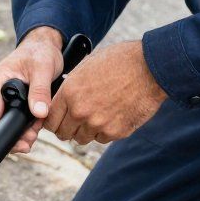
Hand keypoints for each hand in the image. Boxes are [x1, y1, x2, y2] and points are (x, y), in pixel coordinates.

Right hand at [0, 26, 63, 153]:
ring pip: (4, 123)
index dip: (2, 134)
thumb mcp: (43, 69)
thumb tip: (39, 113)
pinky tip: (35, 123)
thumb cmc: (39, 54)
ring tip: (37, 128)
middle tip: (34, 138)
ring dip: (21, 130)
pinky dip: (23, 125)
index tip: (20, 146)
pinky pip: (9, 119)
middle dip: (15, 134)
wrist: (40, 47)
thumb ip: (40, 91)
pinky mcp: (4, 102)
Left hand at [44, 40, 166, 144]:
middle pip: (63, 133)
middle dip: (67, 128)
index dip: (52, 121)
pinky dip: (104, 131)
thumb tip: (60, 101)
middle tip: (75, 121)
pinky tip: (112, 116)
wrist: (150, 67)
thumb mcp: (86, 67)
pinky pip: (102, 139)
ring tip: (95, 116)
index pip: (49, 120)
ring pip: (82, 138)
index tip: (58, 120)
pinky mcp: (116, 132)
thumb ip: (70, 87)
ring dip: (85, 130)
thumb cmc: (119, 61)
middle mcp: (80, 111)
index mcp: (69, 93)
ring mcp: (98, 124)